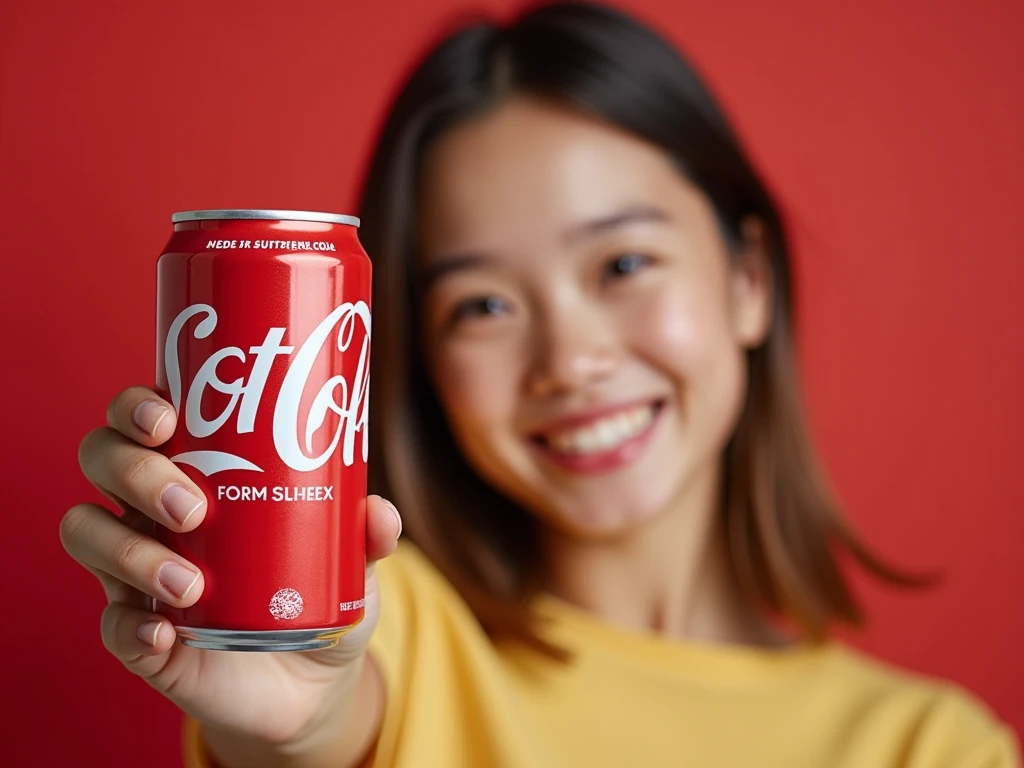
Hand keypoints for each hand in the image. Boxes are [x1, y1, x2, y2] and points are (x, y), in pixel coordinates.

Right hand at [60, 387, 400, 746]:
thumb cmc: (318, 593)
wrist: (310, 682)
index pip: (139, 420)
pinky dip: (129, 626)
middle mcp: (151, 513)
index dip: (136, 407)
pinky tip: (163, 632)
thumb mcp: (350, 561)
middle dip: (136, 472)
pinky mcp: (139, 637)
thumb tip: (380, 512)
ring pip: (86, 534)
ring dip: (130, 551)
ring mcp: (136, 573)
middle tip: (195, 507)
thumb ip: (367, 535)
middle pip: (102, 460)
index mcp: (194, 472)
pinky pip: (109, 625)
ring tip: (191, 583)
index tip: (167, 417)